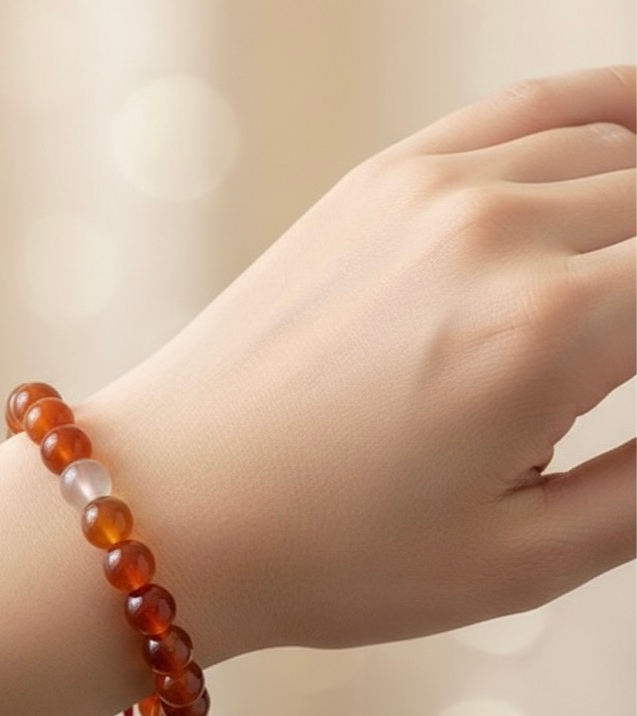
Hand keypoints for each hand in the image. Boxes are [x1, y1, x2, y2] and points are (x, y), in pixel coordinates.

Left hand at [82, 65, 635, 656]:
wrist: (168, 503)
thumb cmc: (324, 551)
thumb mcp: (519, 559)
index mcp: (549, 329)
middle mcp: (495, 229)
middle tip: (626, 359)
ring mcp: (427, 189)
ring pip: (615, 148)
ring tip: (625, 288)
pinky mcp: (377, 181)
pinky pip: (525, 113)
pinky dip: (605, 115)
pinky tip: (630, 139)